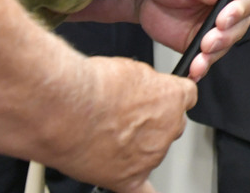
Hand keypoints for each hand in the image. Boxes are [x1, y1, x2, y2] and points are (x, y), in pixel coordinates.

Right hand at [62, 55, 194, 192]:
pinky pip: (144, 191)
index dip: (166, 97)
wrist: (64, 110)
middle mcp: (167, 129)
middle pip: (171, 126)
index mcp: (172, 98)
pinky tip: (137, 182)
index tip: (156, 98)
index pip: (185, 97)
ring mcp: (150, 156)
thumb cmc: (92, 87)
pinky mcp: (127, 179)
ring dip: (138, 146)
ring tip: (108, 134)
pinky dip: (142, 188)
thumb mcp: (131, 69)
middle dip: (153, 122)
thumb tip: (147, 91)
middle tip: (125, 116)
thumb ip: (148, 84)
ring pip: (153, 152)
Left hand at [72, 0, 249, 81]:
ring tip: (199, 60)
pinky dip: (200, 66)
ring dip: (214, 54)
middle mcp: (230, 4)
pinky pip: (207, 57)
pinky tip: (193, 70)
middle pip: (242, 24)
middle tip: (210, 41)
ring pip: (226, 44)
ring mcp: (216, 25)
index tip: (225, 17)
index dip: (242, 8)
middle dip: (227, 35)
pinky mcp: (202, 42)